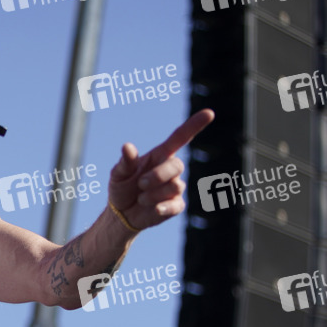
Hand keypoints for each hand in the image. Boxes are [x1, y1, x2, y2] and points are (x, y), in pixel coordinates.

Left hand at [108, 109, 214, 230]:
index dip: (194, 125)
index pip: (180, 138)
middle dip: (157, 176)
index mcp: (160, 155)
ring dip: (152, 194)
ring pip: (175, 186)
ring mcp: (175, 188)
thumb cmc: (122, 187)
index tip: (209, 113)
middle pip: (177, 165)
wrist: (122, 213)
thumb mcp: (118, 173)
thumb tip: (127, 146)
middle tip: (140, 184)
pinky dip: (162, 208)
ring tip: (141, 198)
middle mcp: (170, 170)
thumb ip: (126, 162)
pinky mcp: (176, 205)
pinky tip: (154, 209)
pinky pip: (176, 205)